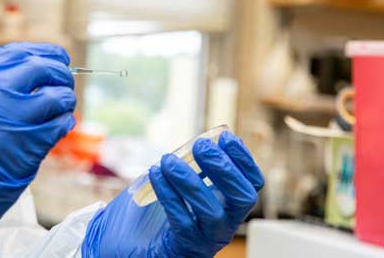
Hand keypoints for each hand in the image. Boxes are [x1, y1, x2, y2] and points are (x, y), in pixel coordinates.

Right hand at [0, 43, 76, 255]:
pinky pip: (60, 124)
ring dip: (66, 99)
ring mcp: (12, 120)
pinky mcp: (28, 145)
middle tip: (64, 81)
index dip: (43, 52)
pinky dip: (66, 122)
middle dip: (60, 72)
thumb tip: (38, 64)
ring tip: (62, 106)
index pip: (17, 53)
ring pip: (56, 96)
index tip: (56, 57)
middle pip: (40, 68)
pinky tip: (60, 125)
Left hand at [82, 131, 264, 257]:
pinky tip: (155, 174)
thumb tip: (201, 140)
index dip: (244, 159)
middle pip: (243, 198)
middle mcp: (224, 223)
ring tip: (168, 161)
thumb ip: (192, 165)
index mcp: (228, 204)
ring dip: (189, 180)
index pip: (251, 183)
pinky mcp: (184, 246)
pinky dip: (168, 194)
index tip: (225, 137)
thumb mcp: (179, 183)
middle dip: (223, 168)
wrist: (133, 243)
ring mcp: (206, 237)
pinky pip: (180, 220)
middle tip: (200, 146)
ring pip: (211, 211)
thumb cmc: (160, 208)